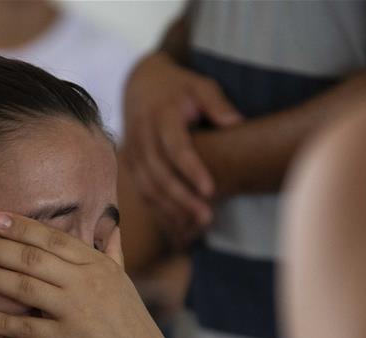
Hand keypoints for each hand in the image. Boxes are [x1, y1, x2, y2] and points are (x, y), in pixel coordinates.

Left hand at [0, 212, 179, 337]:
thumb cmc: (132, 327)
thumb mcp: (125, 283)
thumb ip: (113, 253)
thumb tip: (111, 224)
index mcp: (98, 265)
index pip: (54, 238)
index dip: (23, 226)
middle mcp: (87, 282)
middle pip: (32, 257)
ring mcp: (77, 310)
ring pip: (24, 287)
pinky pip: (27, 328)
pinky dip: (2, 322)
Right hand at [123, 52, 242, 237]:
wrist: (142, 84)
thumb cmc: (180, 87)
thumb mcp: (200, 86)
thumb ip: (217, 103)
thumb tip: (236, 123)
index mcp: (160, 116)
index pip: (175, 148)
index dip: (192, 170)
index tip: (211, 190)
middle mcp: (142, 136)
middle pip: (159, 174)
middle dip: (182, 198)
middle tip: (208, 217)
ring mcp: (132, 152)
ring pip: (147, 188)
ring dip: (171, 209)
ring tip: (198, 225)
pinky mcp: (130, 164)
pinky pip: (142, 192)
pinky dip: (159, 209)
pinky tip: (180, 223)